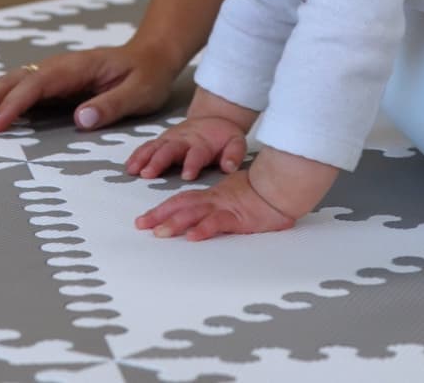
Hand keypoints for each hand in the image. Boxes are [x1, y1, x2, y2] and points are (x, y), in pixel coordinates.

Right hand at [0, 39, 181, 133]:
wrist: (150, 56)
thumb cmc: (146, 75)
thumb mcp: (140, 92)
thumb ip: (111, 105)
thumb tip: (80, 120)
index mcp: (74, 68)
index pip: (36, 86)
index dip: (13, 106)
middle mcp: (55, 68)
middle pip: (10, 82)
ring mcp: (49, 75)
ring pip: (6, 86)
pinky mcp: (47, 86)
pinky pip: (13, 93)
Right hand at [126, 115, 249, 180]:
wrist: (214, 119)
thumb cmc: (224, 136)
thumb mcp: (236, 142)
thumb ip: (234, 154)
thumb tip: (229, 166)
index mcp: (202, 143)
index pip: (196, 154)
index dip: (192, 164)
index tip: (188, 175)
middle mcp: (184, 140)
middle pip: (169, 150)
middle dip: (158, 162)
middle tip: (149, 173)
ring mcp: (171, 140)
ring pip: (155, 148)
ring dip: (144, 159)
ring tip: (134, 171)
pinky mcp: (162, 141)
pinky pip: (147, 147)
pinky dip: (137, 156)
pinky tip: (129, 167)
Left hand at [135, 170, 295, 240]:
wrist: (282, 186)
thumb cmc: (263, 193)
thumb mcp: (236, 196)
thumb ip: (221, 206)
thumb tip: (206, 217)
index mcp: (213, 195)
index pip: (182, 200)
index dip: (162, 208)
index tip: (145, 219)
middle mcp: (214, 200)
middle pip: (181, 205)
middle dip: (159, 215)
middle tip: (140, 225)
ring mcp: (225, 208)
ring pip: (195, 213)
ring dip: (175, 222)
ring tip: (159, 232)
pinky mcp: (239, 218)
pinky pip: (218, 223)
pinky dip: (204, 229)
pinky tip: (192, 237)